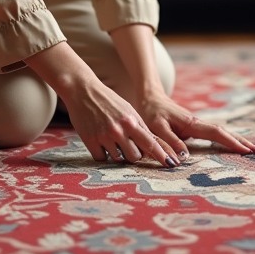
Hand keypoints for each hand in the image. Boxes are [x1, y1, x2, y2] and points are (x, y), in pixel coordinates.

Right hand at [25, 41, 180, 166]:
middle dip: (134, 155)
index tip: (171, 163)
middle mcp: (119, 130)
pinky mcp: (90, 141)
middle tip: (127, 145)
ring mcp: (104, 136)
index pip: (150, 143)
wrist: (83, 90)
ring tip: (111, 140)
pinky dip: (102, 153)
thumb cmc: (108, 100)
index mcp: (131, 121)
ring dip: (117, 154)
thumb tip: (151, 146)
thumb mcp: (128, 110)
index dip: (162, 155)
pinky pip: (101, 158)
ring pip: (118, 159)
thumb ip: (139, 127)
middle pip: (135, 157)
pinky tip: (100, 141)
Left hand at [135, 91, 254, 158]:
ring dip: (237, 140)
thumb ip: (169, 142)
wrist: (150, 98)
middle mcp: (198, 123)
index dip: (231, 142)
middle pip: (224, 132)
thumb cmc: (151, 113)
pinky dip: (227, 139)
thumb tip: (185, 159)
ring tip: (252, 150)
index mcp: (191, 123)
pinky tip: (233, 145)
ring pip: (221, 133)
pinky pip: (214, 134)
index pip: (216, 133)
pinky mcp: (195, 128)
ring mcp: (198, 125)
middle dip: (241, 142)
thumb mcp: (156, 128)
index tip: (246, 151)